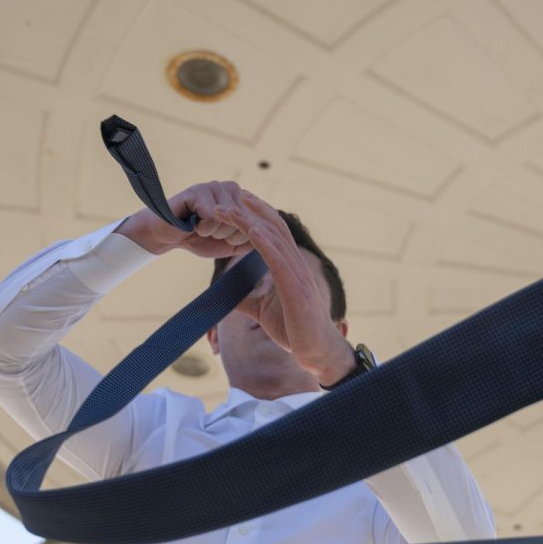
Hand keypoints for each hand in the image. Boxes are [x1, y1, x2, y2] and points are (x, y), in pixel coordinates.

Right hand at [114, 181, 254, 258]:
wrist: (167, 236)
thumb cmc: (198, 238)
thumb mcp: (230, 243)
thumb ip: (250, 238)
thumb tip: (272, 238)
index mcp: (241, 199)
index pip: (257, 222)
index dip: (242, 238)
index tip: (226, 239)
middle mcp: (231, 188)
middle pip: (245, 222)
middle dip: (228, 236)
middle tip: (209, 233)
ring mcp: (215, 186)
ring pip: (229, 220)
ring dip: (214, 233)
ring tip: (201, 228)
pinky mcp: (199, 190)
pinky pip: (212, 217)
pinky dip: (203, 229)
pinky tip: (192, 224)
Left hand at [213, 192, 353, 380]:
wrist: (314, 351)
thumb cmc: (294, 331)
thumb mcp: (263, 312)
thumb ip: (248, 300)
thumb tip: (228, 296)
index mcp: (289, 267)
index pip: (274, 233)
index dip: (256, 215)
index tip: (237, 202)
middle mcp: (296, 265)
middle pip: (275, 227)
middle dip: (253, 208)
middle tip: (233, 192)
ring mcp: (298, 275)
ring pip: (274, 238)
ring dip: (250, 221)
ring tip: (230, 208)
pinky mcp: (296, 288)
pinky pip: (279, 259)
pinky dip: (264, 242)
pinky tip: (249, 230)